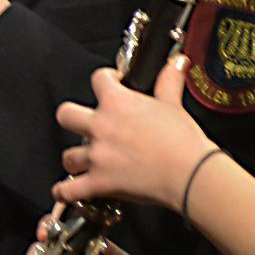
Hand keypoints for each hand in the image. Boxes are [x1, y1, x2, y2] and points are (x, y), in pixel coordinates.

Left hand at [53, 57, 211, 210]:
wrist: (189, 173)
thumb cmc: (182, 141)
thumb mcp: (174, 104)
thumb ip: (169, 81)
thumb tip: (177, 63)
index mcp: (117, 103)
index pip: (98, 79)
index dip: (105, 79)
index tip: (112, 83)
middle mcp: (101, 127)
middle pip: (66, 115)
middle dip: (73, 119)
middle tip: (85, 124)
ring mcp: (97, 156)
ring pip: (68, 156)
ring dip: (75, 159)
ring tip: (84, 162)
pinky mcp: (100, 182)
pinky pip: (70, 190)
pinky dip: (66, 192)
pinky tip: (66, 191)